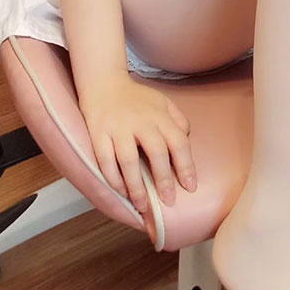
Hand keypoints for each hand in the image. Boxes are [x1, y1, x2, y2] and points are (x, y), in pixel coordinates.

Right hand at [79, 74, 196, 211]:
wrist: (103, 83)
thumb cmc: (136, 98)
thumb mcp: (163, 103)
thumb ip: (177, 121)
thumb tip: (186, 141)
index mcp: (159, 115)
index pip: (178, 141)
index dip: (186, 166)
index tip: (190, 187)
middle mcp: (141, 121)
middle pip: (156, 152)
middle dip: (164, 180)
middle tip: (169, 201)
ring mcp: (118, 127)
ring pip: (129, 160)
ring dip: (137, 186)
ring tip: (143, 206)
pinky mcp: (98, 133)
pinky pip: (105, 161)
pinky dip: (113, 179)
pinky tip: (121, 192)